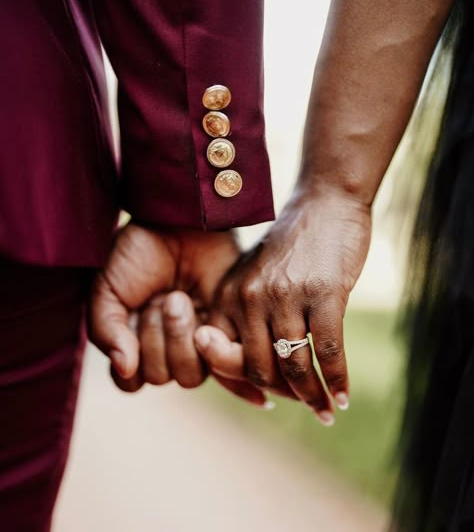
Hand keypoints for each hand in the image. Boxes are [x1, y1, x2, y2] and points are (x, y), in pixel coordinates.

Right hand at [88, 223, 267, 405]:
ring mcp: (196, 342)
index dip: (132, 354)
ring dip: (181, 337)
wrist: (179, 222)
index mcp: (134, 341)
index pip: (131, 380)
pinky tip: (249, 386)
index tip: (134, 317)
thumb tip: (125, 369)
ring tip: (182, 299)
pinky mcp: (226, 333)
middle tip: (165, 297)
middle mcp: (164, 347)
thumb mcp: (107, 289)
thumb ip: (106, 330)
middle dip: (158, 336)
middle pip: (161, 377)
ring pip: (190, 375)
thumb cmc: (138, 253)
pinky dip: (237, 383)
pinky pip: (229, 371)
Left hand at [209, 188, 371, 424]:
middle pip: (257, 369)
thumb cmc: (292, 246)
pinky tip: (345, 396)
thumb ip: (247, 316)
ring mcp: (286, 296)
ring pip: (292, 367)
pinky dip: (337, 380)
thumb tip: (258, 372)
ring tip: (326, 412)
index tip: (264, 401)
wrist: (325, 203)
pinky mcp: (324, 293)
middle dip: (282, 395)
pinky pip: (327, 351)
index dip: (242, 387)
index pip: (222, 358)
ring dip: (311, 398)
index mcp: (228, 295)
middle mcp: (249, 297)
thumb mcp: (255, 276)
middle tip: (305, 404)